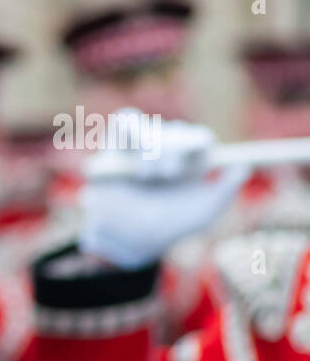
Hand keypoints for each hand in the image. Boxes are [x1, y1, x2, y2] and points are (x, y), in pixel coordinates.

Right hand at [79, 108, 248, 268]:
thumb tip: (244, 165)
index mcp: (191, 162)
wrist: (130, 241)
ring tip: (145, 173)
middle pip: (175, 131)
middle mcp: (168, 151)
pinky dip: (128, 127)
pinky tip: (129, 155)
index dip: (195, 143)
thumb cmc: (170, 227)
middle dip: (171, 151)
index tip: (187, 165)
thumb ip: (226, 190)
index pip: (198, 138)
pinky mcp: (116, 146)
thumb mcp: (203, 211)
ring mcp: (141, 148)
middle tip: (165, 175)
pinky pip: (123, 120)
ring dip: (149, 143)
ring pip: (151, 125)